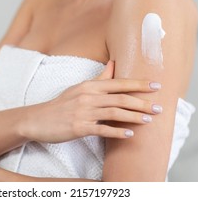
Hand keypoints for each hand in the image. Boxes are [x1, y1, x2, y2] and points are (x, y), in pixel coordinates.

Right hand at [22, 60, 161, 142]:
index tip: (156, 86)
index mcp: (90, 86)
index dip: (138, 84)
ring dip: (134, 117)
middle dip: (142, 103)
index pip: (119, 83)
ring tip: (149, 121)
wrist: (38, 119)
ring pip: (114, 113)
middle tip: (159, 108)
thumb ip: (100, 78)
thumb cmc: (61, 104)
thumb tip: (114, 63)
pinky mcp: (79, 127)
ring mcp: (83, 112)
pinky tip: (130, 135)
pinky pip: (102, 130)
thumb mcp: (79, 87)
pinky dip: (117, 132)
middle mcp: (88, 96)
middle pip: (120, 98)